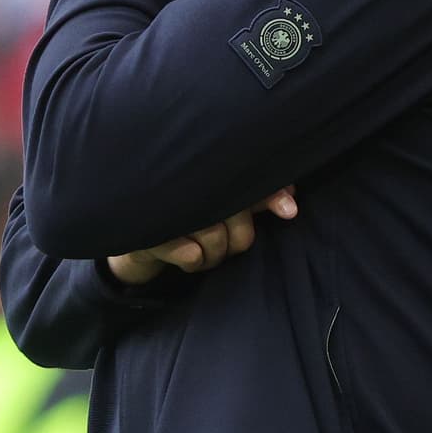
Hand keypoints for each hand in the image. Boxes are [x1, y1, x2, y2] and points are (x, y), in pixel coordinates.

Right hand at [107, 187, 297, 286]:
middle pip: (235, 219)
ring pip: (214, 240)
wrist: (140, 234)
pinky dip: (191, 258)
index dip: (271, 197)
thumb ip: (258, 198)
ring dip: (212, 254)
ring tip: (201, 245)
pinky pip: (191, 255)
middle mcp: (188, 184)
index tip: (289, 211)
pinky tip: (183, 249)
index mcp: (209, 174)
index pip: (248, 186)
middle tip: (224, 238)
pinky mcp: (148, 232)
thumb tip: (291, 204)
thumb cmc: (191, 214)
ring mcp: (166, 207)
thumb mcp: (226, 204)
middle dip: (236, 238)